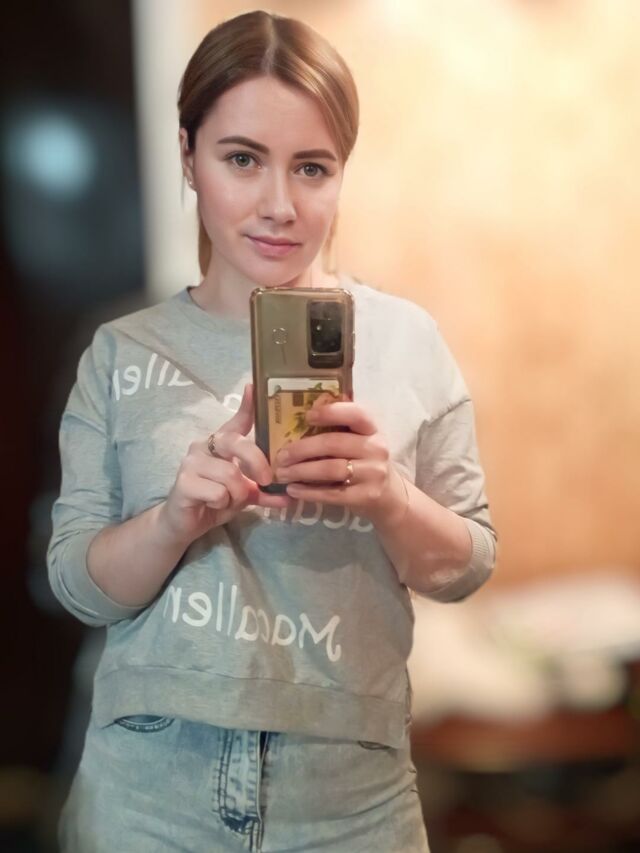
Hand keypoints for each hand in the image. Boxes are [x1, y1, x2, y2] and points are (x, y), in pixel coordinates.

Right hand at [161, 383, 291, 542]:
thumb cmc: (214, 501)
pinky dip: (222, 503)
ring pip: (231, 475)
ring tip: (229, 500)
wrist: (184, 524)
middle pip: (237, 443)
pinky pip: (218, 492)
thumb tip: (289, 496)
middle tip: (266, 481)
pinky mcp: (183, 481)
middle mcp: (204, 446)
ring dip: (237, 495)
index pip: (236, 421)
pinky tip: (212, 504)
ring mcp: (191, 462)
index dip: (247, 405)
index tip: (253, 387)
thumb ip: (264, 492)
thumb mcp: (244, 495)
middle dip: (257, 462)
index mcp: (220, 444)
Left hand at [273, 399, 407, 522]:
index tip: (307, 416)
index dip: (331, 412)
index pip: (356, 414)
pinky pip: (332, 493)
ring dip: (301, 471)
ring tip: (282, 474)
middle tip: (281, 455)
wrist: (389, 495)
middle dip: (302, 449)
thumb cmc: (364, 461)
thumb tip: (305, 412)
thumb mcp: (360, 440)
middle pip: (333, 444)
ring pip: (331, 469)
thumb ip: (340, 428)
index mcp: (372, 429)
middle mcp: (376, 448)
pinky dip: (309, 492)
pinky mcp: (366, 496)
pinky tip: (293, 490)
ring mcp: (373, 473)